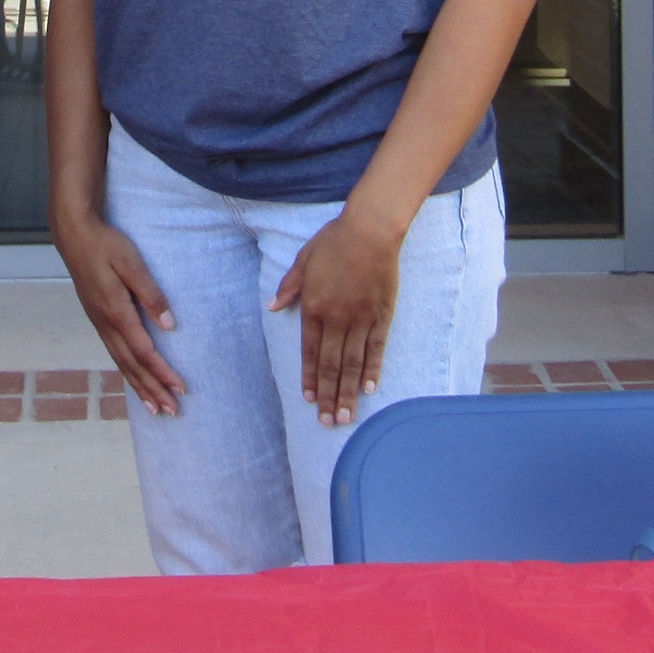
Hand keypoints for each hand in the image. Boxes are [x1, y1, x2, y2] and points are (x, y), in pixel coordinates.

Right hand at [52, 214, 183, 415]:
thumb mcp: (131, 262)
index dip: (162, 372)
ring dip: (140, 387)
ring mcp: (99, 323)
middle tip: (172, 412)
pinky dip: (127, 372)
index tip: (181, 388)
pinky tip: (135, 380)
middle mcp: (106, 324)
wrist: (74, 235)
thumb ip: (150, 294)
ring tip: (156, 408)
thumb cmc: (106, 245)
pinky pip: (114, 353)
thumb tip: (169, 325)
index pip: (144, 352)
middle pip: (132, 366)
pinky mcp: (98, 319)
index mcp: (116, 312)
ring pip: (122, 363)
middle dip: (153, 390)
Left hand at [271, 207, 404, 425]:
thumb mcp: (303, 260)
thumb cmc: (334, 241)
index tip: (308, 399)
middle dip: (328, 396)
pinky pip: (376, 349)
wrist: (370, 230)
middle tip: (327, 422)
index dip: (309, 377)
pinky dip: (373, 370)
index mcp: (314, 306)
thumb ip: (289, 287)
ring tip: (347, 417)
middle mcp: (336, 318)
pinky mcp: (382, 316)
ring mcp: (360, 319)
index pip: (309, 351)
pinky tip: (370, 390)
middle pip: (331, 365)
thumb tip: (272, 307)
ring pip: (353, 363)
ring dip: (349, 392)